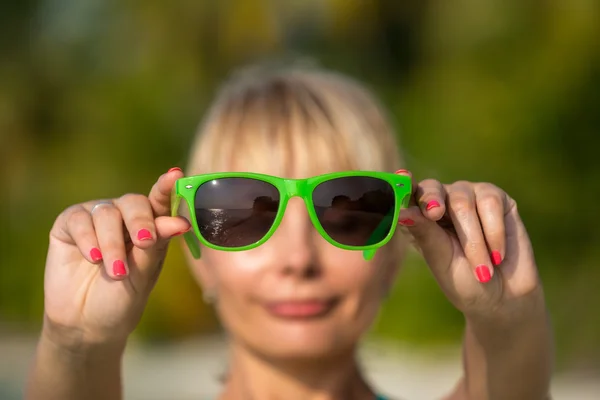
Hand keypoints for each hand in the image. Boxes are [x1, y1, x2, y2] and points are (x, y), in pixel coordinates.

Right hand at [43, 168, 190, 350]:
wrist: (87, 323)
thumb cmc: (122, 298)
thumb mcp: (143, 273)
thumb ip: (157, 244)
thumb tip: (180, 221)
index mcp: (150, 226)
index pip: (160, 201)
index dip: (167, 187)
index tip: (176, 175)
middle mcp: (124, 217)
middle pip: (134, 202)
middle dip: (140, 222)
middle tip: (143, 243)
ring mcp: (96, 218)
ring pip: (106, 213)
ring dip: (112, 244)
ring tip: (115, 272)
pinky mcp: (69, 225)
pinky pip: (79, 219)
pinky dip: (87, 239)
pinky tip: (92, 259)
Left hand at [395, 171, 542, 322]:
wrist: (502, 297)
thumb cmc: (463, 280)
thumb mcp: (439, 258)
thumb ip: (424, 232)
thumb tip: (401, 212)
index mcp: (420, 216)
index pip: (407, 193)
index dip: (402, 185)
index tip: (400, 177)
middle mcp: (442, 201)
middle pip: (433, 189)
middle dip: (432, 202)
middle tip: (434, 214)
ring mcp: (469, 196)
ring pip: (462, 199)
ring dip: (472, 239)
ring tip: (482, 269)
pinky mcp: (497, 199)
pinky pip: (490, 202)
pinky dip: (493, 233)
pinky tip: (497, 256)